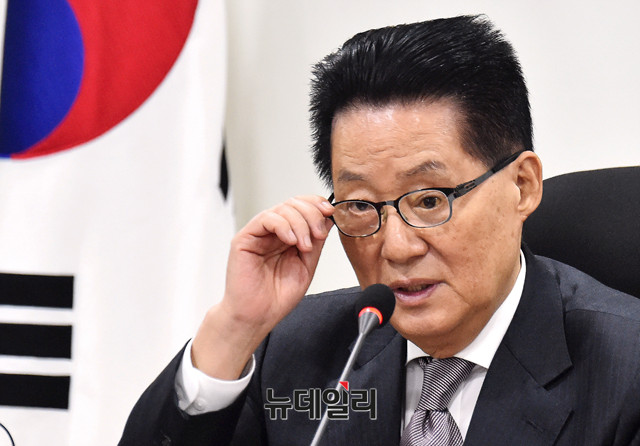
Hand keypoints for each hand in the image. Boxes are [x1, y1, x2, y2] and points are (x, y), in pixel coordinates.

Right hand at [192, 195, 333, 378]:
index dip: (316, 204)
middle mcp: (272, 232)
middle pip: (294, 204)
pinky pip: (266, 219)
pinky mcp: (245, 239)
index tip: (330, 212)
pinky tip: (291, 241)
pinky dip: (283, 226)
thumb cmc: (277, 297)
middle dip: (312, 214)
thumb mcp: (306, 266)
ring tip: (304, 246)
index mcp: (287, 236)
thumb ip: (315, 242)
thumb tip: (328, 220)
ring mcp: (258, 234)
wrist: (257, 316)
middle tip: (318, 234)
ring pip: (282, 209)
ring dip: (300, 224)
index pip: (302, 207)